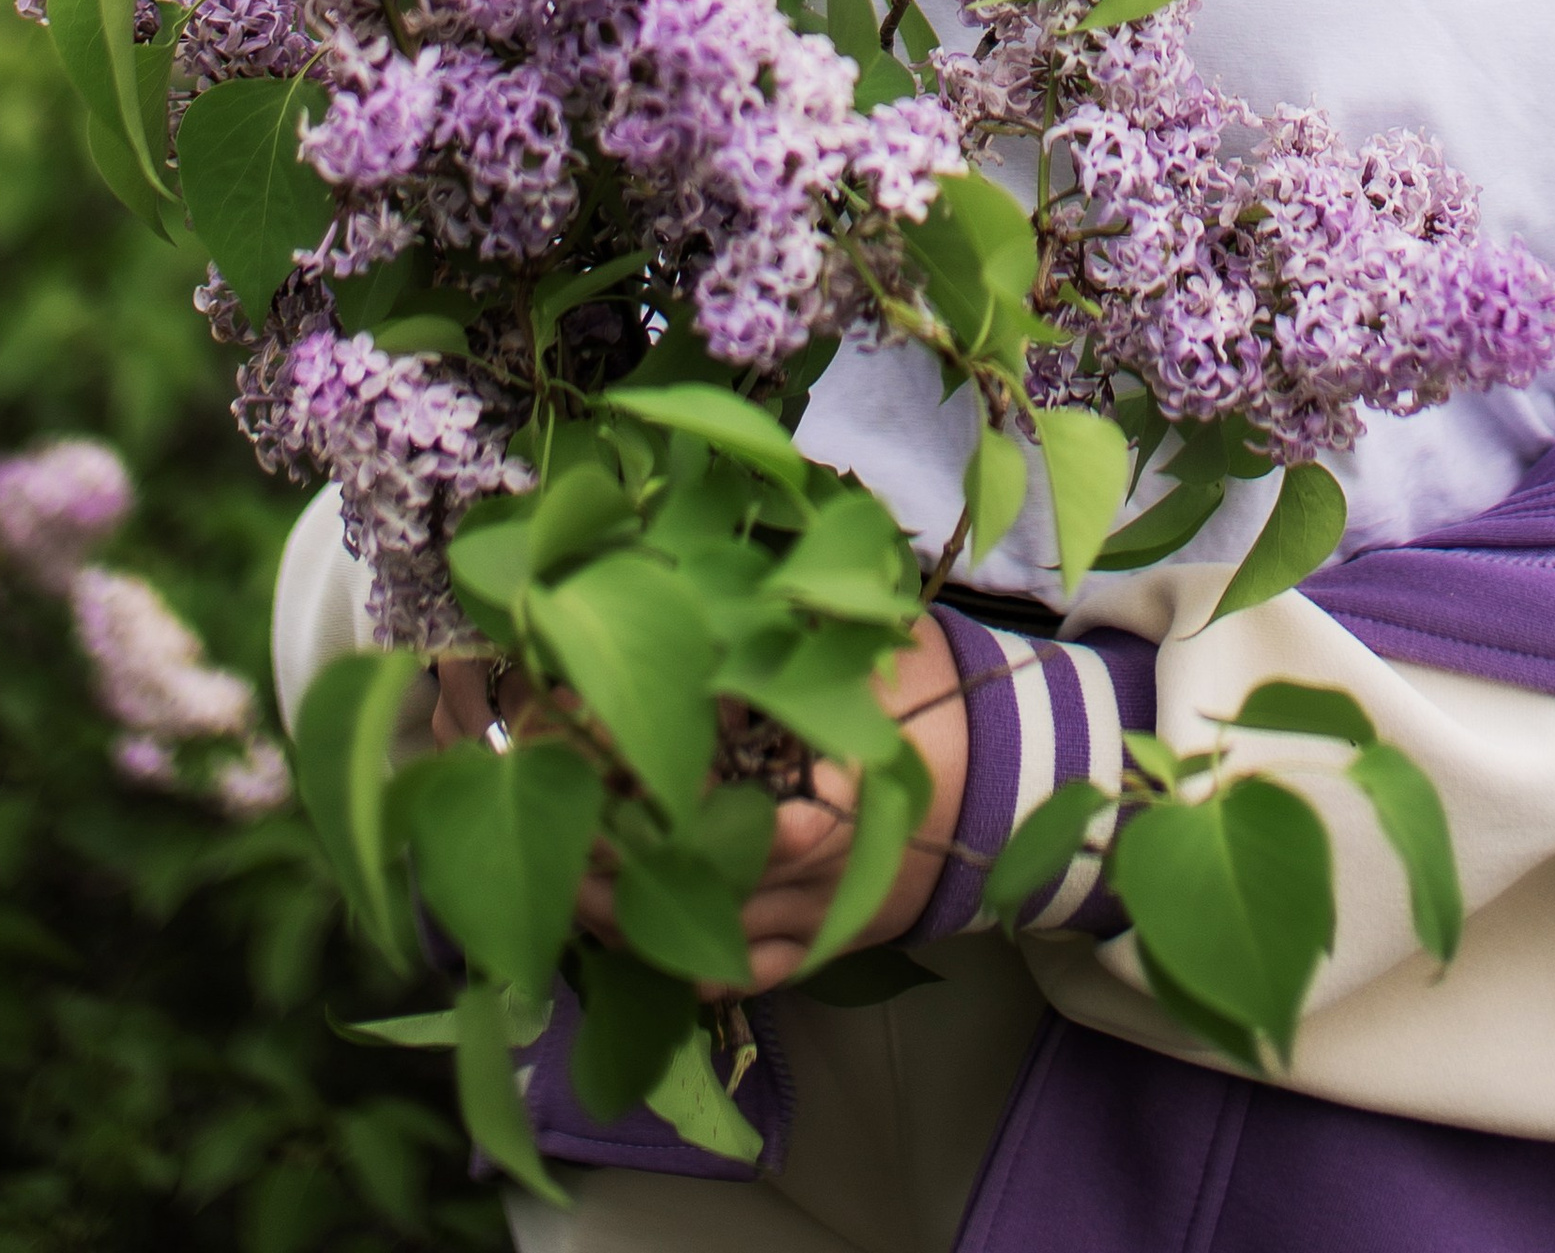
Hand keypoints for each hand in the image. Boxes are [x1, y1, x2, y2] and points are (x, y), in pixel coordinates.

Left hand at [433, 612, 970, 991]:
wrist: (1014, 780)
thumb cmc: (937, 698)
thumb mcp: (873, 642)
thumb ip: (797, 623)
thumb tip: (707, 578)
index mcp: (812, 788)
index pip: (693, 788)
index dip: (620, 765)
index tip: (559, 732)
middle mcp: (803, 866)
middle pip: (677, 871)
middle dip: (601, 847)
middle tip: (541, 813)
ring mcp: (812, 916)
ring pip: (696, 934)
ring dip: (622, 910)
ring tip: (559, 877)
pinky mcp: (823, 947)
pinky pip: (740, 974)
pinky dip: (679, 963)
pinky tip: (629, 936)